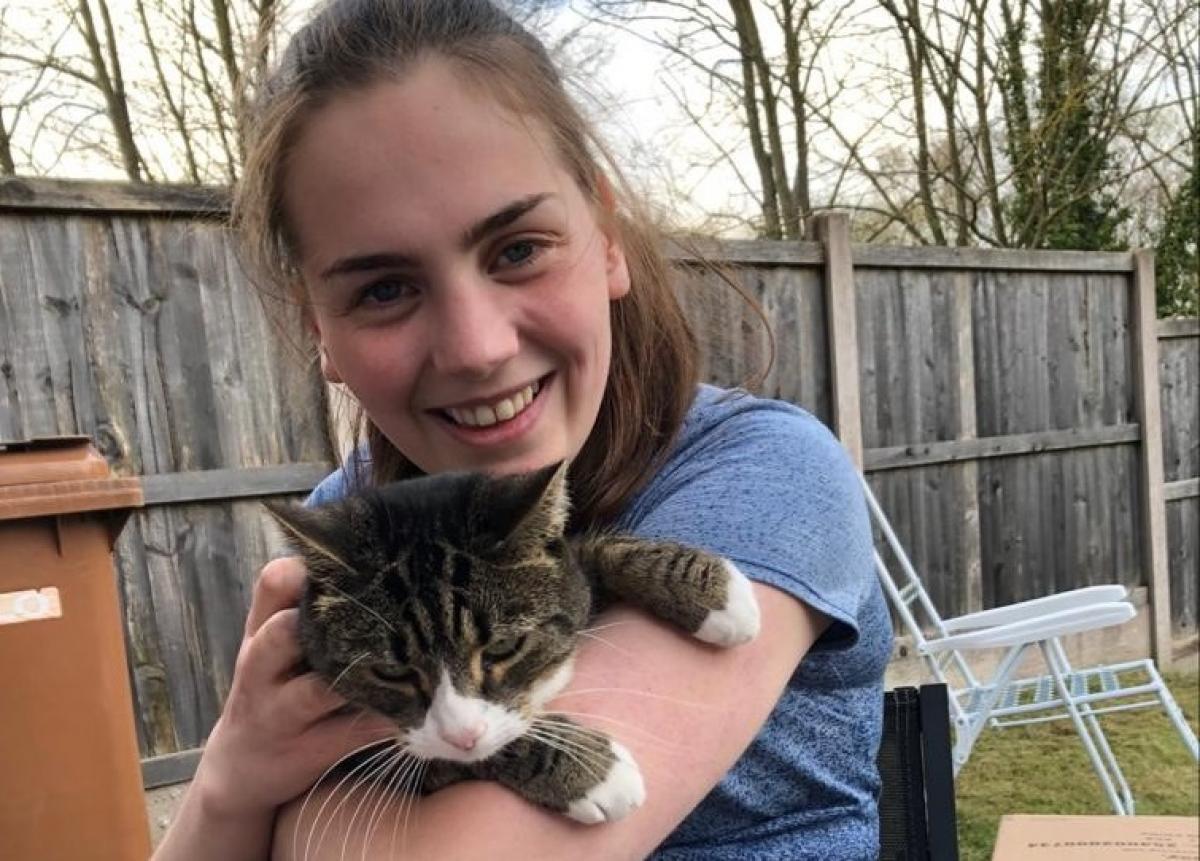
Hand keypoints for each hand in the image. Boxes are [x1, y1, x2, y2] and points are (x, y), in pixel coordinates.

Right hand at [193, 557, 395, 815]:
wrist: (242, 765)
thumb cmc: (276, 683)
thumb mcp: (277, 640)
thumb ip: (309, 600)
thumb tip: (383, 551)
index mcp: (261, 629)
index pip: (275, 581)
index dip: (310, 568)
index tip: (356, 563)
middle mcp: (262, 667)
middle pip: (283, 632)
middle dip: (326, 621)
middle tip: (379, 614)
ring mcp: (280, 713)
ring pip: (317, 689)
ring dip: (361, 677)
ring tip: (406, 663)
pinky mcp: (306, 751)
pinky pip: (349, 734)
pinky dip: (385, 719)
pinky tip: (418, 707)